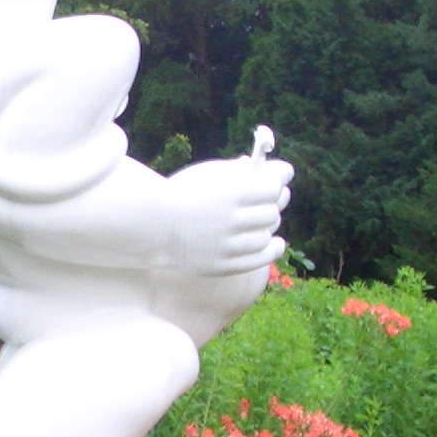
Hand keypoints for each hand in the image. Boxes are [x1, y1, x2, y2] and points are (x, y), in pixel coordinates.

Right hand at [158, 135, 292, 275]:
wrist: (155, 227)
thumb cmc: (183, 196)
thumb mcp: (210, 176)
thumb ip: (242, 172)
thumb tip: (281, 172)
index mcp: (231, 193)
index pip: (274, 188)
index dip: (275, 185)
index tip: (272, 185)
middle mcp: (231, 220)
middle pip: (271, 214)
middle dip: (269, 208)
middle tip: (264, 207)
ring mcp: (227, 245)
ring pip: (265, 237)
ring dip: (266, 229)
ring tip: (260, 225)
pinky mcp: (223, 264)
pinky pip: (260, 259)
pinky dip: (272, 250)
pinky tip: (275, 244)